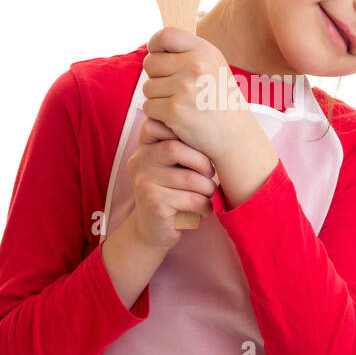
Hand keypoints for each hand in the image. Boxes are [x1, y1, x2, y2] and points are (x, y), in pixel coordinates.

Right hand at [126, 114, 218, 252]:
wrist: (153, 231)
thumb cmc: (173, 192)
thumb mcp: (174, 164)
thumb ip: (183, 144)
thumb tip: (216, 126)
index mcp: (144, 146)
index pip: (160, 123)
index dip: (185, 133)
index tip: (200, 148)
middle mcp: (139, 161)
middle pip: (175, 148)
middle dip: (202, 162)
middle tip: (210, 173)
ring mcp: (143, 182)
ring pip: (190, 178)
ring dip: (208, 189)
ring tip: (208, 195)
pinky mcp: (154, 203)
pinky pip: (192, 199)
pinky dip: (205, 206)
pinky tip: (203, 210)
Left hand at [142, 27, 257, 163]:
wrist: (236, 136)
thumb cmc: (221, 102)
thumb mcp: (213, 67)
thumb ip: (187, 53)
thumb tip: (154, 46)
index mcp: (205, 51)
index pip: (165, 35)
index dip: (155, 46)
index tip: (158, 57)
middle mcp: (195, 66)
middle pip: (150, 63)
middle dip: (156, 78)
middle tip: (174, 90)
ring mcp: (184, 88)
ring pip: (147, 87)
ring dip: (157, 99)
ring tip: (180, 106)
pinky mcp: (174, 110)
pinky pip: (149, 107)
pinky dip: (158, 115)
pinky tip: (177, 119)